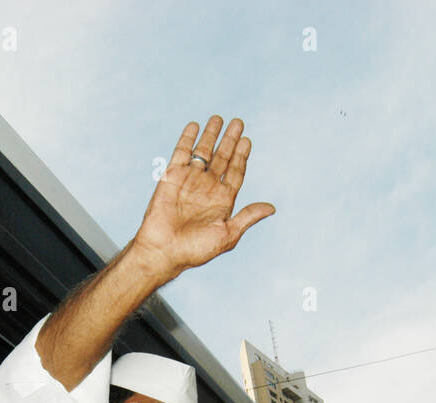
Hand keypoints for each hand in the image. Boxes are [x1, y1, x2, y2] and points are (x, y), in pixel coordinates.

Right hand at [129, 115, 274, 279]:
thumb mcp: (228, 234)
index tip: (247, 140)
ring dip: (211, 135)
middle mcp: (206, 188)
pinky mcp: (172, 177)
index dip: (241, 156)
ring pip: (203, 152)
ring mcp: (189, 181)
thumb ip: (248, 217)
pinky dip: (187, 139)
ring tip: (219, 118)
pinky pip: (181, 153)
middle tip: (238, 123)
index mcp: (222, 201)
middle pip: (222, 158)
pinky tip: (195, 125)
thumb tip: (272, 208)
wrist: (164, 250)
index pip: (235, 172)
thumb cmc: (195, 249)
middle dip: (230, 140)